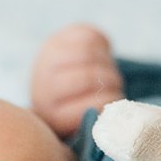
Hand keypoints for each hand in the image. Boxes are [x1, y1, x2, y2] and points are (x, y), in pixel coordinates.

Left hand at [31, 23, 125, 138]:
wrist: (55, 89)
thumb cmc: (79, 111)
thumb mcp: (85, 125)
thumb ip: (97, 122)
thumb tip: (112, 113)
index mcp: (53, 115)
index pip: (91, 104)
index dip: (111, 99)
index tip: (117, 100)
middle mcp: (43, 87)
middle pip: (89, 77)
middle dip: (111, 79)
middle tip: (116, 83)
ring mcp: (47, 60)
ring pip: (87, 52)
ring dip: (106, 61)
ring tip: (109, 69)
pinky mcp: (56, 40)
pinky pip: (87, 35)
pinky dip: (101, 44)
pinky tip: (100, 54)